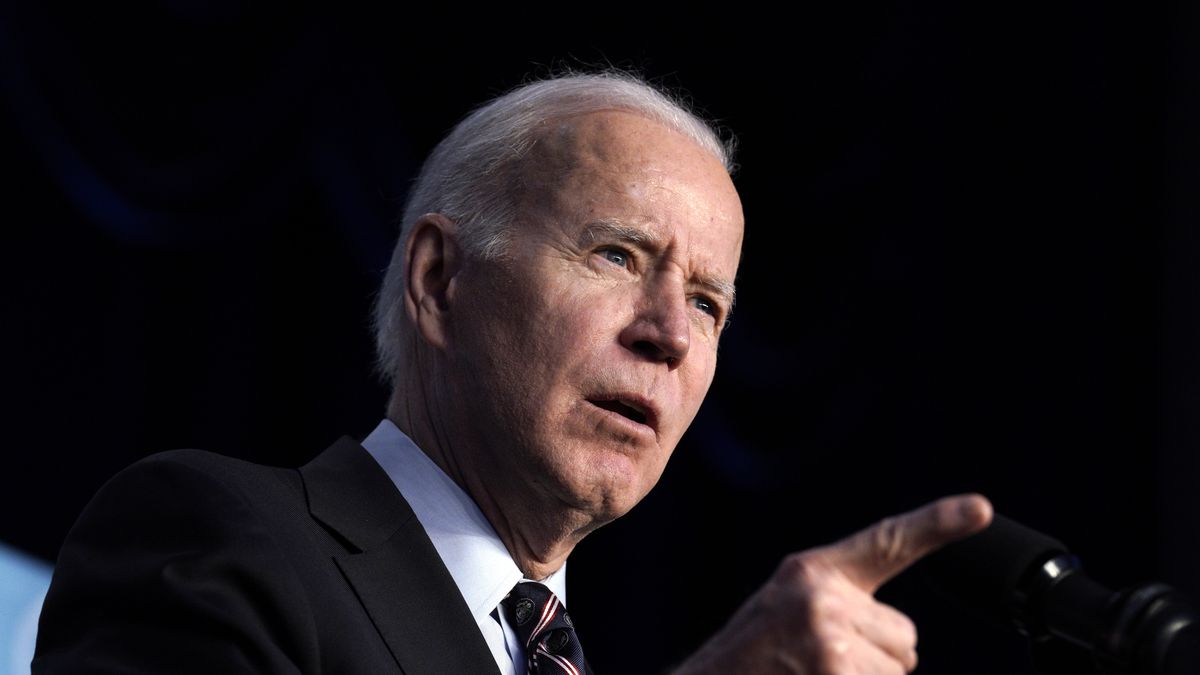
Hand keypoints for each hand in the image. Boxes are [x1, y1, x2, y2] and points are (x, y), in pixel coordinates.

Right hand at [673, 494, 992, 674]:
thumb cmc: (749, 662)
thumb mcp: (786, 613)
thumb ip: (838, 605)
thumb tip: (905, 644)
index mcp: (811, 572)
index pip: (887, 542)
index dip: (940, 523)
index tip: (982, 509)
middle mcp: (822, 597)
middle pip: (906, 637)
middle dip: (874, 659)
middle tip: (815, 664)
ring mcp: (830, 641)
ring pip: (897, 672)